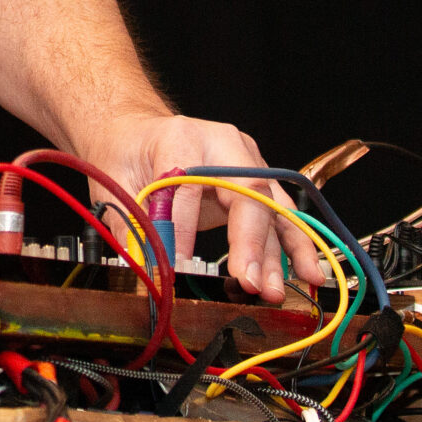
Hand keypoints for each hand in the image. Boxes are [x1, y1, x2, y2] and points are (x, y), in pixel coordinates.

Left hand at [82, 112, 328, 304]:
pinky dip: (294, 245)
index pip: (188, 186)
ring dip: (278, 253)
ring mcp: (246, 161)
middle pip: (247, 192)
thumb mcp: (114, 182)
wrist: (139, 131)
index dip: (184, 228)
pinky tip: (307, 270)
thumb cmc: (128, 152)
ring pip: (272, 207)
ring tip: (277, 290)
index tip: (179, 266)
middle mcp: (223, 145)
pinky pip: (280, 214)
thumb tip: (143, 269)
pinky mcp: (257, 181)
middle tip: (249, 282)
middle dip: (251, 242)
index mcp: (182, 137)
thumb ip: (129, 225)